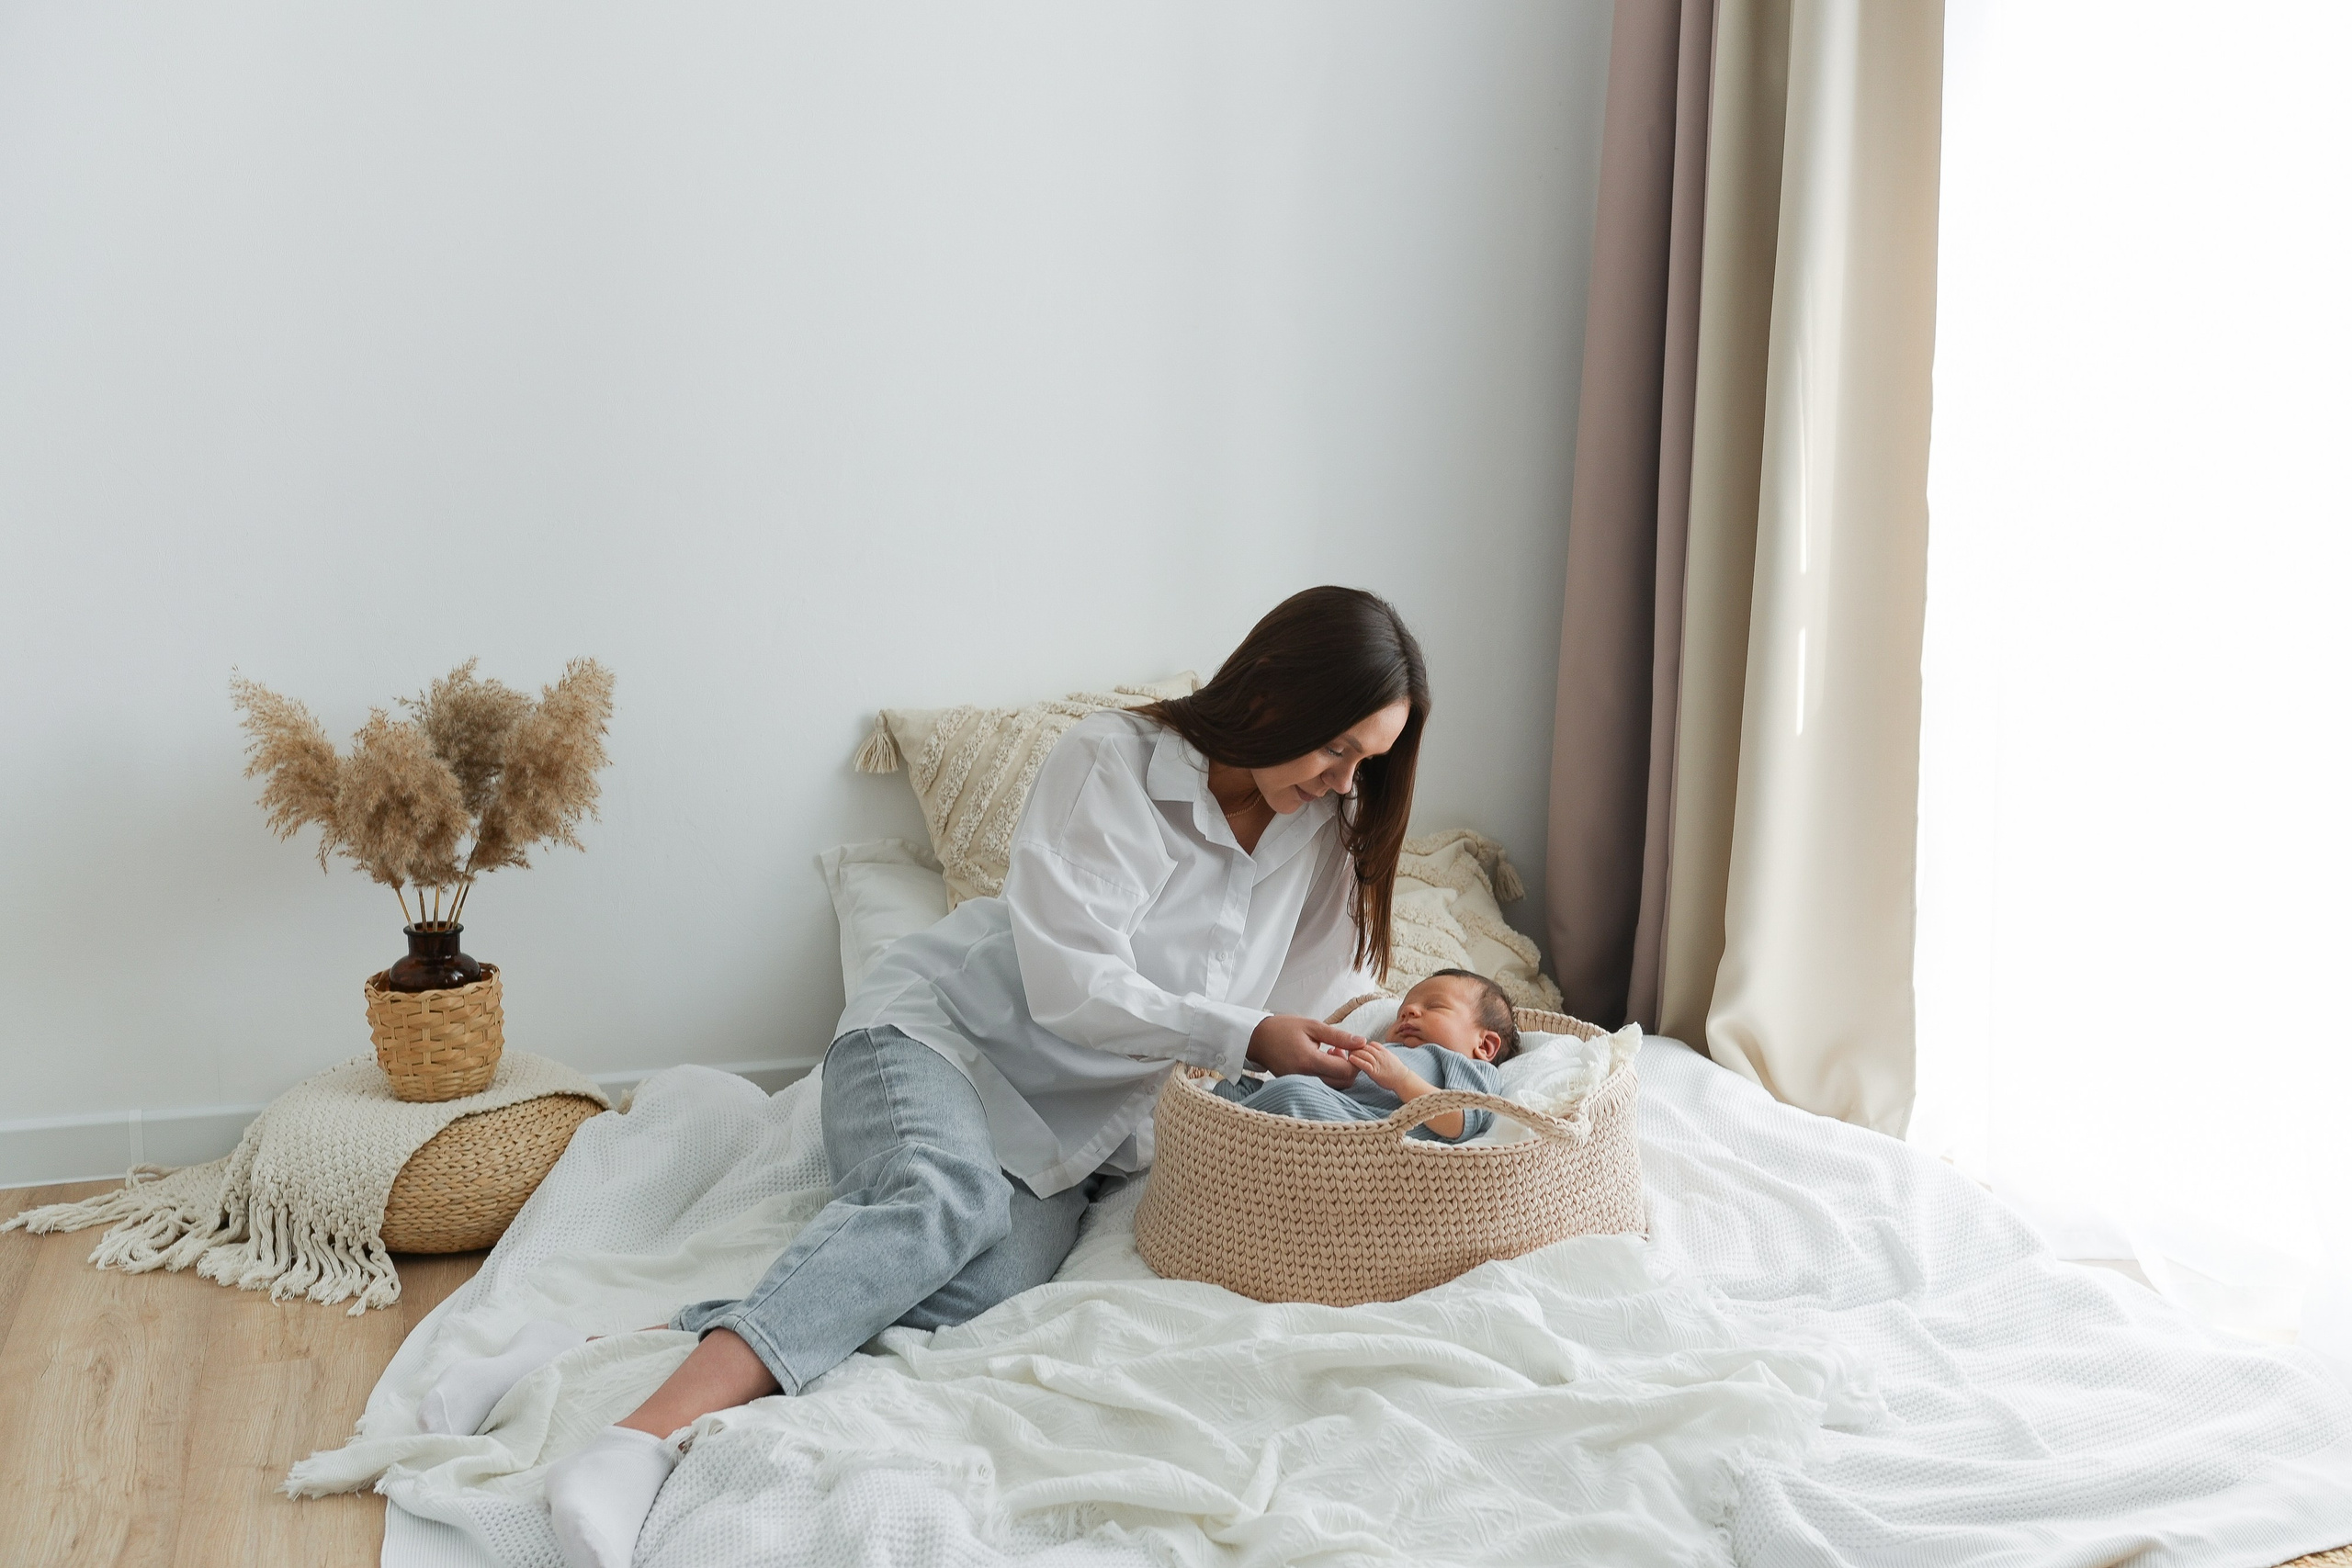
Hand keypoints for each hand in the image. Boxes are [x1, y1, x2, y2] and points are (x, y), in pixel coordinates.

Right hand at [1246, 1015, 1361, 1085]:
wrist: (1257, 1039)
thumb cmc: (1282, 1029)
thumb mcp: (1312, 1026)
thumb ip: (1338, 1036)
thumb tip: (1361, 1042)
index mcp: (1309, 1061)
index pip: (1346, 1071)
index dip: (1356, 1060)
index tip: (1354, 1047)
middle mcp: (1305, 1078)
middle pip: (1343, 1083)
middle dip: (1350, 1067)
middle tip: (1343, 1049)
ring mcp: (1301, 1084)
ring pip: (1335, 1087)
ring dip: (1340, 1072)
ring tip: (1332, 1052)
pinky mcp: (1298, 1086)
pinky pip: (1323, 1086)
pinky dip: (1330, 1075)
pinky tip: (1323, 1058)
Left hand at [1344, 1043, 1433, 1099]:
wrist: (1403, 1079)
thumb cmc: (1396, 1070)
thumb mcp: (1390, 1057)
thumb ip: (1381, 1053)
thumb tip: (1373, 1050)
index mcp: (1384, 1051)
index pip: (1371, 1044)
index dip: (1362, 1045)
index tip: (1357, 1047)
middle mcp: (1380, 1055)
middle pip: (1365, 1047)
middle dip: (1356, 1048)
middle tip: (1348, 1049)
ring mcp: (1377, 1063)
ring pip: (1363, 1054)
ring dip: (1354, 1052)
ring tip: (1348, 1054)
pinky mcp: (1374, 1072)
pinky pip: (1364, 1064)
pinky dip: (1356, 1061)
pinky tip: (1350, 1059)